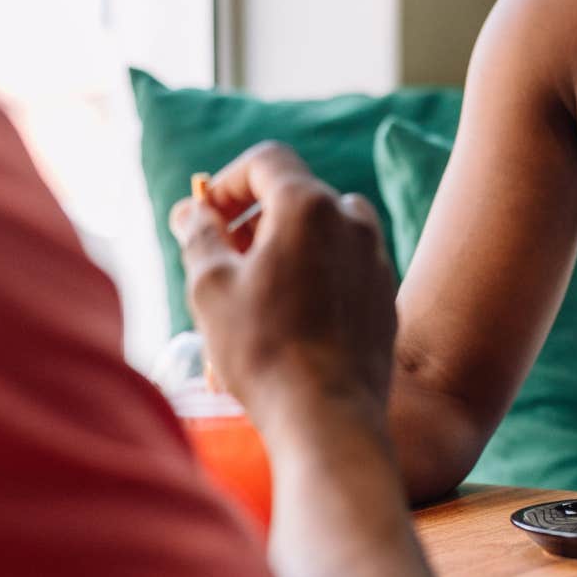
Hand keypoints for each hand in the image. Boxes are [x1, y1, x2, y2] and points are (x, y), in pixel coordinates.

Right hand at [169, 141, 396, 432]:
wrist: (329, 416)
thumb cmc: (262, 349)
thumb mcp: (210, 287)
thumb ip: (200, 236)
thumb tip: (191, 211)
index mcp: (309, 206)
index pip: (267, 160)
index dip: (227, 181)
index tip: (205, 215)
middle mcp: (352, 221)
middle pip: (296, 193)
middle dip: (253, 214)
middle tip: (221, 252)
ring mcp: (375, 256)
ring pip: (325, 227)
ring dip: (287, 241)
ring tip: (255, 282)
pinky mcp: (385, 293)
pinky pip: (344, 262)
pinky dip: (315, 269)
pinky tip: (290, 312)